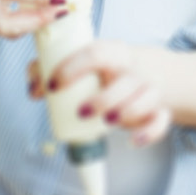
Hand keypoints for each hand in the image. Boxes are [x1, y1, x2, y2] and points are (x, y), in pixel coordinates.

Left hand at [28, 42, 172, 145]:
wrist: (150, 72)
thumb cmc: (107, 70)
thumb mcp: (84, 63)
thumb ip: (52, 69)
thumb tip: (33, 88)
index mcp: (113, 52)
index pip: (95, 54)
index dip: (72, 68)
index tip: (53, 85)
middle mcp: (133, 69)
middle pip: (126, 79)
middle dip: (104, 98)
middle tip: (81, 112)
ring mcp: (149, 89)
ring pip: (146, 98)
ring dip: (127, 112)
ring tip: (107, 122)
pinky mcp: (158, 109)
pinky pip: (161, 120)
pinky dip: (150, 132)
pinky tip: (133, 142)